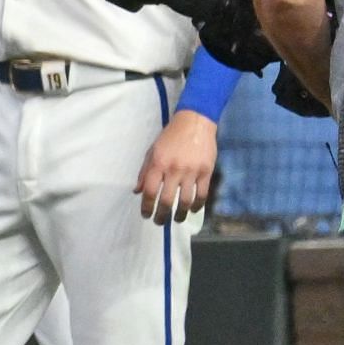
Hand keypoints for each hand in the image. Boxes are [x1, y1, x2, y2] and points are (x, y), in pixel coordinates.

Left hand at [133, 109, 217, 225]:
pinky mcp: (206, 171)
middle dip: (161, 216)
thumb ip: (144, 172)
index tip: (146, 215)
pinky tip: (193, 210)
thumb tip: (137, 191)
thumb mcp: (152, 151)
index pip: (149, 191)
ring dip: (180, 215)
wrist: (195, 122)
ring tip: (177, 219)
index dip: (146, 207)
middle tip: (159, 222)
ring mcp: (191, 171)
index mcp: (158, 164)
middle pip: (166, 200)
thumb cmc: (170, 136)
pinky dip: (197, 205)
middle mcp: (174, 169)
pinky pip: (202, 194)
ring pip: (185, 201)